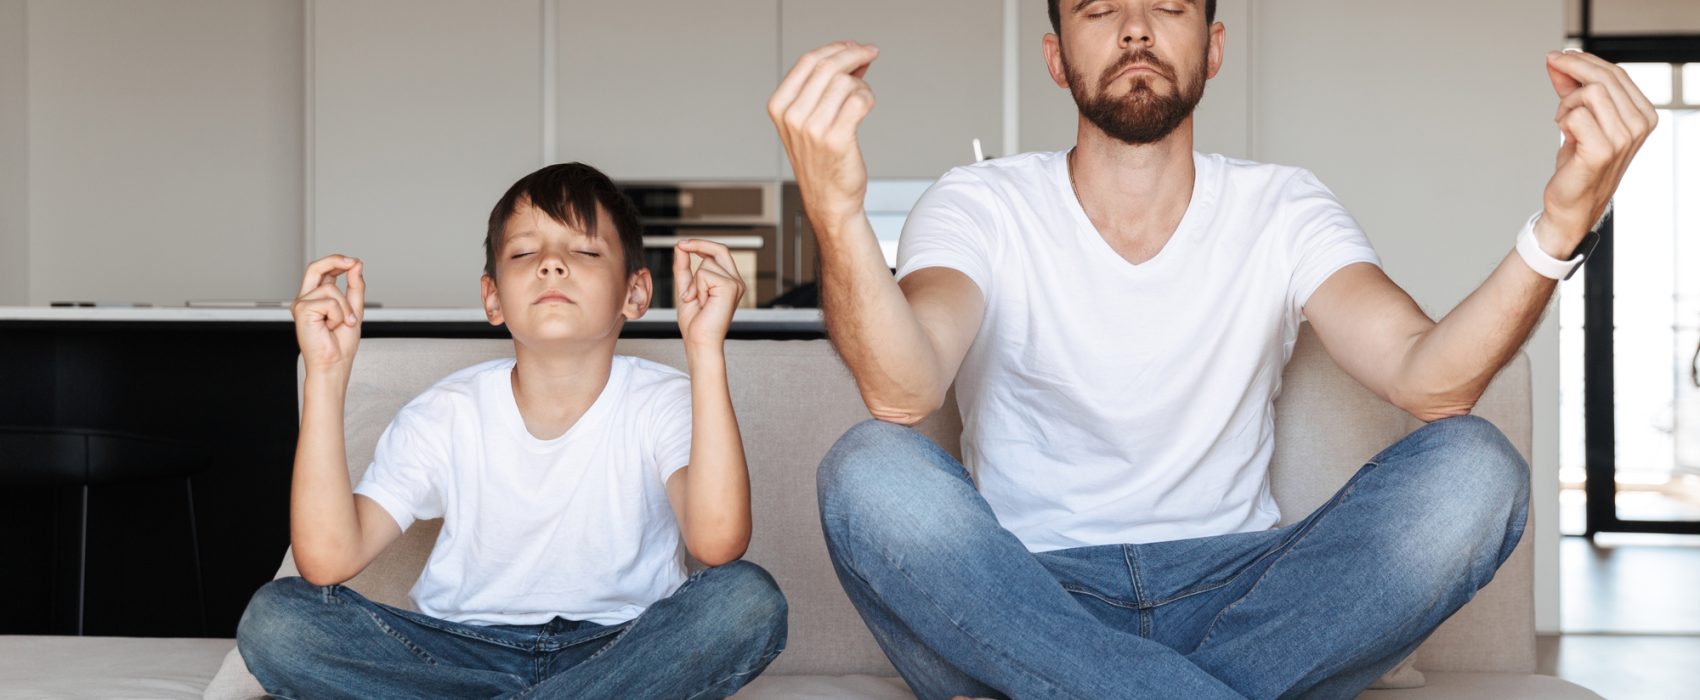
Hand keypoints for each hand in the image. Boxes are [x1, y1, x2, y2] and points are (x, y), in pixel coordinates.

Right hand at [292, 255, 364, 374]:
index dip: (337, 262)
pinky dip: (339, 314)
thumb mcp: (354, 310)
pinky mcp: (302, 310)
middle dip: (334, 260)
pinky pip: (330, 302)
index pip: (323, 272)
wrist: (334, 363)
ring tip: (342, 323)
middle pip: (315, 268)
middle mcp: (306, 299)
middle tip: (352, 262)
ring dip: (345, 308)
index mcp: (317, 298)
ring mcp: (302, 304)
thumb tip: (356, 266)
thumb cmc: (340, 344)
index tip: (354, 262)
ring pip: (331, 288)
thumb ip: (355, 287)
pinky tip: (332, 327)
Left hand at [673, 240, 743, 350]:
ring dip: (694, 282)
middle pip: (719, 249)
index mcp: (729, 281)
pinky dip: (697, 287)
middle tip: (681, 245)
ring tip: (698, 301)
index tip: (683, 243)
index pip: (719, 253)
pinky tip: (703, 302)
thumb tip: (680, 247)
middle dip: (698, 244)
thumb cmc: (695, 322)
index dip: (702, 244)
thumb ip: (684, 267)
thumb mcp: (686, 288)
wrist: (699, 341)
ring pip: (707, 263)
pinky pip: (704, 273)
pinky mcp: (730, 287)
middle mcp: (736, 281)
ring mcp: (735, 283)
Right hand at [768, 40, 879, 234]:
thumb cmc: (821, 162)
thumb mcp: (806, 121)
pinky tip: (866, 105)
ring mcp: (813, 129)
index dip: (835, 48)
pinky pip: (859, 100)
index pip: (808, 61)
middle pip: (827, 66)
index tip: (853, 47)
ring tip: (862, 96)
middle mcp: (793, 117)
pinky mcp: (836, 140)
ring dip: (861, 83)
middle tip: (870, 53)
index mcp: (780, 107)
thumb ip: (821, 88)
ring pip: (845, 82)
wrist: (829, 201)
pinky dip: (868, 97)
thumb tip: (850, 56)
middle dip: (854, 53)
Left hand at [1538, 50, 1657, 253]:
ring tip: (1562, 121)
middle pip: (1604, 77)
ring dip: (1566, 102)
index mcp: (1643, 114)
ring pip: (1591, 92)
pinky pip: (1576, 115)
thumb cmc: (1579, 163)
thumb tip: (1557, 60)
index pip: (1615, 73)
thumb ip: (1572, 89)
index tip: (1558, 57)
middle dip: (1572, 67)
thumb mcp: (1578, 118)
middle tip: (1550, 66)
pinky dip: (1563, 120)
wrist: (1572, 204)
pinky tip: (1564, 133)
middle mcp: (1639, 125)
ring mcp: (1624, 138)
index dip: (1584, 60)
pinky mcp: (1603, 150)